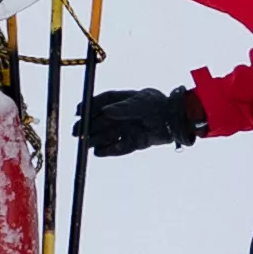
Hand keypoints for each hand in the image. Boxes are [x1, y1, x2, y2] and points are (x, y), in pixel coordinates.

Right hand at [82, 86, 201, 155]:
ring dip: (95, 140)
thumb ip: (123, 108)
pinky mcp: (134, 142)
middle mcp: (122, 116)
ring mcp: (127, 129)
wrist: (176, 120)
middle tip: (76, 132)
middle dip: (87, 126)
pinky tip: (98, 152)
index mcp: (122, 101)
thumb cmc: (158, 105)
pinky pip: (118, 148)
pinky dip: (108, 151)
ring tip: (84, 144)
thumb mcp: (140, 103)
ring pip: (107, 136)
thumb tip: (106, 112)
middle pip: (100, 121)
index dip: (88, 107)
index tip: (78, 111)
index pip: (101, 103)